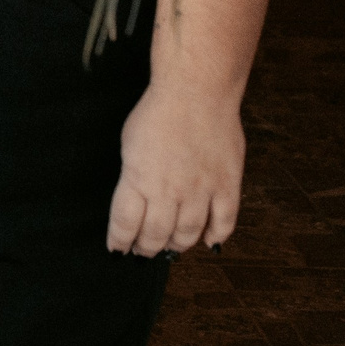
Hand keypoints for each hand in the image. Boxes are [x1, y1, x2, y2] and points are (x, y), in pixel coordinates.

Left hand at [109, 81, 245, 255]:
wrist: (196, 93)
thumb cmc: (158, 112)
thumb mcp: (130, 144)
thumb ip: (133, 176)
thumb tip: (136, 198)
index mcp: (138, 179)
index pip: (125, 223)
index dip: (120, 241)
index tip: (117, 249)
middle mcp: (169, 191)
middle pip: (156, 234)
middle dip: (146, 248)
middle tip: (142, 253)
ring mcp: (201, 191)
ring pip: (188, 234)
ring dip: (177, 246)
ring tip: (169, 249)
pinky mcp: (227, 186)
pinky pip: (224, 222)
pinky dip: (216, 236)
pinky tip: (208, 242)